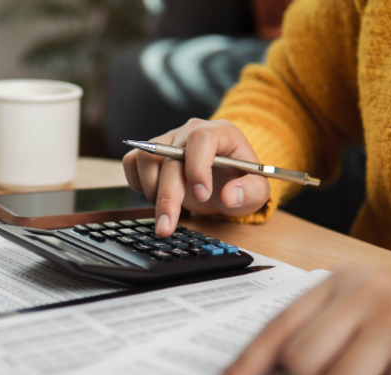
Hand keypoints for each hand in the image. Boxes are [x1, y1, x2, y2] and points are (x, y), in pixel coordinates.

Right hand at [122, 119, 270, 236]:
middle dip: (168, 196)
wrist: (225, 178)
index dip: (197, 167)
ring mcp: (167, 140)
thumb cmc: (241, 180)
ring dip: (152, 190)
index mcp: (221, 132)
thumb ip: (250, 192)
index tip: (202, 195)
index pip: (201, 139)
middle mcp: (190, 132)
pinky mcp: (150, 152)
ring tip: (167, 211)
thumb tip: (230, 196)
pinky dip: (136, 183)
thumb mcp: (258, 190)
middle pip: (169, 156)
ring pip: (146, 158)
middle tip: (167, 226)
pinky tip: (153, 197)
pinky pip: (132, 162)